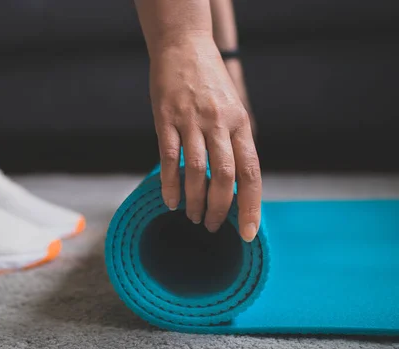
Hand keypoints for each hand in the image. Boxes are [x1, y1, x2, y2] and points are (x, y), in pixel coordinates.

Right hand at [150, 34, 261, 241]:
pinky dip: (170, 184)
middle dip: (220, 209)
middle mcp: (220, 124)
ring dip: (195, 201)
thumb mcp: (232, 108)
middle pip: (225, 176)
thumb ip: (233, 141)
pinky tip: (170, 201)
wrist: (183, 46)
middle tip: (212, 226)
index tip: (248, 232)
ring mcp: (192, 121)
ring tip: (193, 217)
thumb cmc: (208, 82)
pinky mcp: (166, 119)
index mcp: (241, 124)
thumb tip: (234, 182)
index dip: (251, 205)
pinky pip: (169, 158)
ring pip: (197, 171)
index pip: (251, 172)